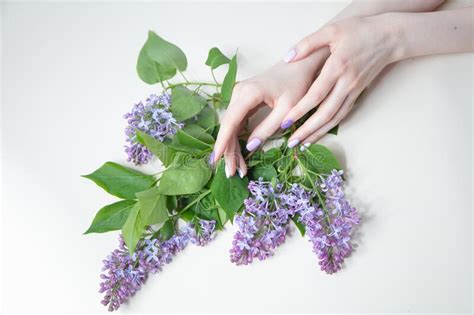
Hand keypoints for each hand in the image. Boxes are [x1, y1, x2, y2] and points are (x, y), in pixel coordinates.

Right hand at [211, 48, 329, 176]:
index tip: (216, 161)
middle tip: (232, 173)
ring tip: (237, 169)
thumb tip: (250, 147)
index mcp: (249, 93)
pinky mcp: (243, 100)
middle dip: (228, 151)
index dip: (222, 143)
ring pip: (231, 126)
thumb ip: (268, 128)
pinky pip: (236, 122)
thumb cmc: (298, 85)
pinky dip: (237, 139)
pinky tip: (240, 154)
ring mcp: (239, 95)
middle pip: (228, 127)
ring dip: (232, 147)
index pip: (230, 122)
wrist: (300, 64)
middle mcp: (239, 93)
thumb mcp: (287, 110)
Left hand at [282, 15, 401, 146]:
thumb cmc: (360, 29)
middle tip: (291, 143)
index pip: (316, 95)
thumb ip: (308, 44)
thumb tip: (287, 58)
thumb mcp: (332, 30)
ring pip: (335, 117)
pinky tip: (320, 133)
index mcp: (337, 67)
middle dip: (307, 130)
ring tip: (303, 144)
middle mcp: (346, 83)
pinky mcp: (357, 93)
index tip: (286, 122)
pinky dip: (331, 126)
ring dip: (319, 132)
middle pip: (325, 113)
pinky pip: (343, 114)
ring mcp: (353, 90)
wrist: (390, 36)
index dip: (300, 110)